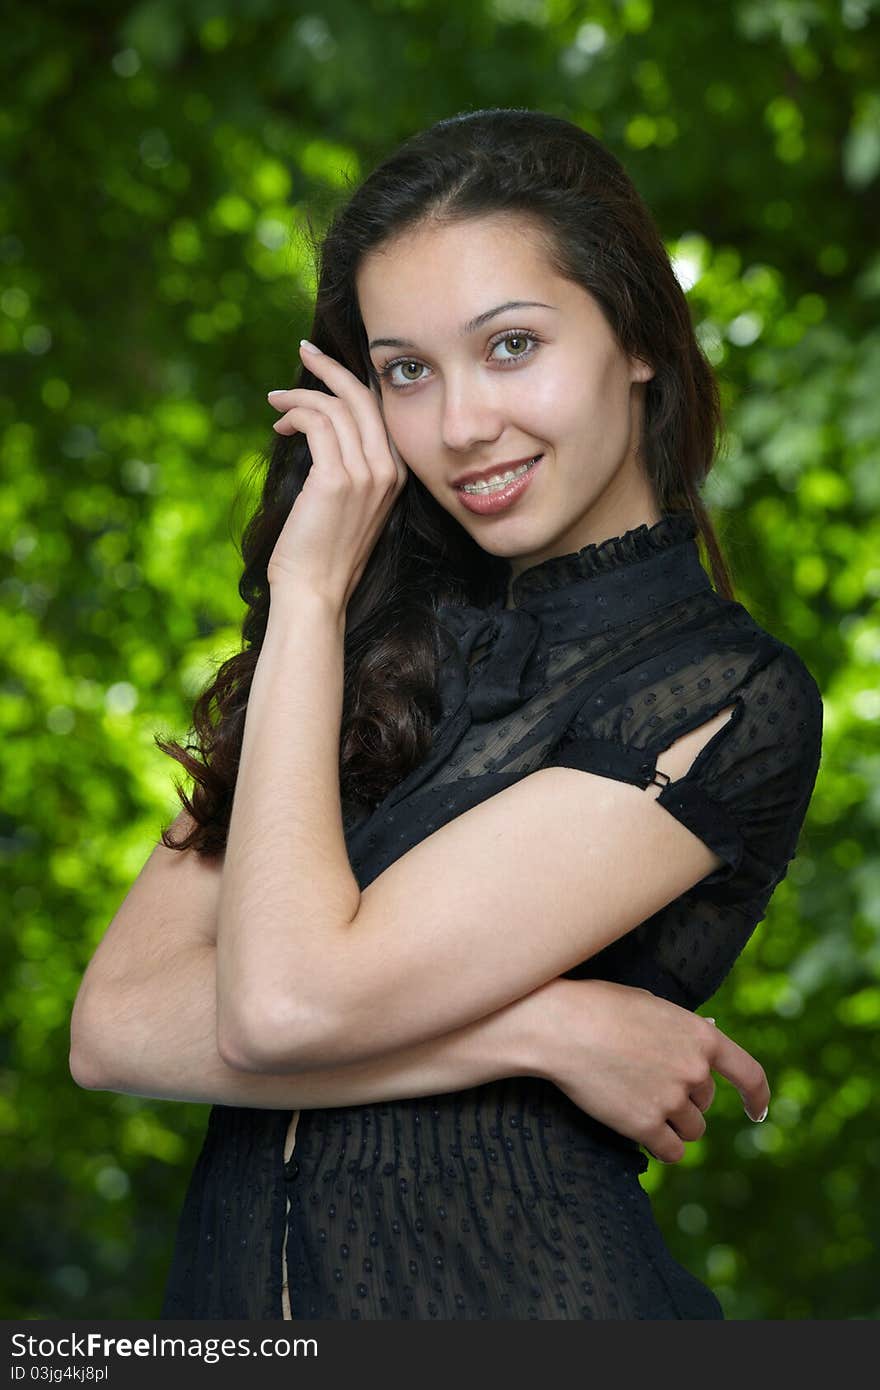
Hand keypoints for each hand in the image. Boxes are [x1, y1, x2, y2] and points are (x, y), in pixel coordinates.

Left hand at [266, 341, 407, 609]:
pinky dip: (295, 414)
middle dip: (331, 367)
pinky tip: (280, 425)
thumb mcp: (347, 506)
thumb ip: (346, 470)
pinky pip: (317, 424)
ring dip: (301, 395)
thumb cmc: (322, 553)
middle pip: (363, 398)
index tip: (324, 366)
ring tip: (276, 401)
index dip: (352, 382)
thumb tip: (319, 431)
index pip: (378, 412)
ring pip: (336, 407)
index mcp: (394, 475)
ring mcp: (365, 475)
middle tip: (304, 351)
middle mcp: (386, 471)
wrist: (316, 591)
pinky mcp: (336, 479)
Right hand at [543, 978, 769, 1163]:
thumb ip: (682, 1029)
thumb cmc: (598, 1006)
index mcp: (701, 1036)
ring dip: (673, 1124)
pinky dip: (660, 1146)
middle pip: (705, 1102)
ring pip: (691, 1130)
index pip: (749, 1074)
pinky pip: (670, 1151)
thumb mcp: (651, 1006)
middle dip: (685, 1098)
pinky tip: (641, 1133)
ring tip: (640, 1104)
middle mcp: (694, 1071)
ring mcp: (671, 1100)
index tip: (756, 1110)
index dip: (757, 1095)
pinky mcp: (645, 1125)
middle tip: (648, 1083)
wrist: (560, 1026)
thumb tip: (708, 1036)